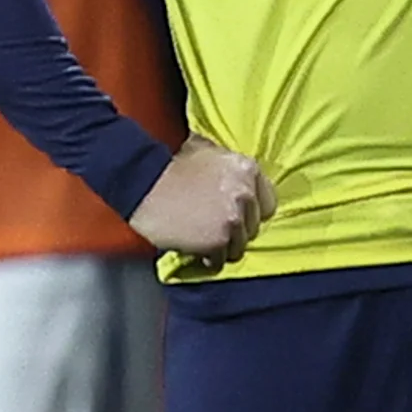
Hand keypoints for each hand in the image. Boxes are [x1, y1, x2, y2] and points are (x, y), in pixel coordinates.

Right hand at [132, 136, 272, 265]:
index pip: (268, 204)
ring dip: (222, 246)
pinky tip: (195, 249)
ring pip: (239, 246)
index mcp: (248, 170)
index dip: (250, 213)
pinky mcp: (217, 240)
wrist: (143, 182)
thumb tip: (239, 175)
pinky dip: (209, 259)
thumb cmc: (170, 165)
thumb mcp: (207, 151)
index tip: (236, 216)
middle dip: (235, 230)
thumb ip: (229, 164)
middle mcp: (246, 194)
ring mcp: (233, 219)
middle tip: (212, 227)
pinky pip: (221, 260)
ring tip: (202, 239)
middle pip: (253, 227)